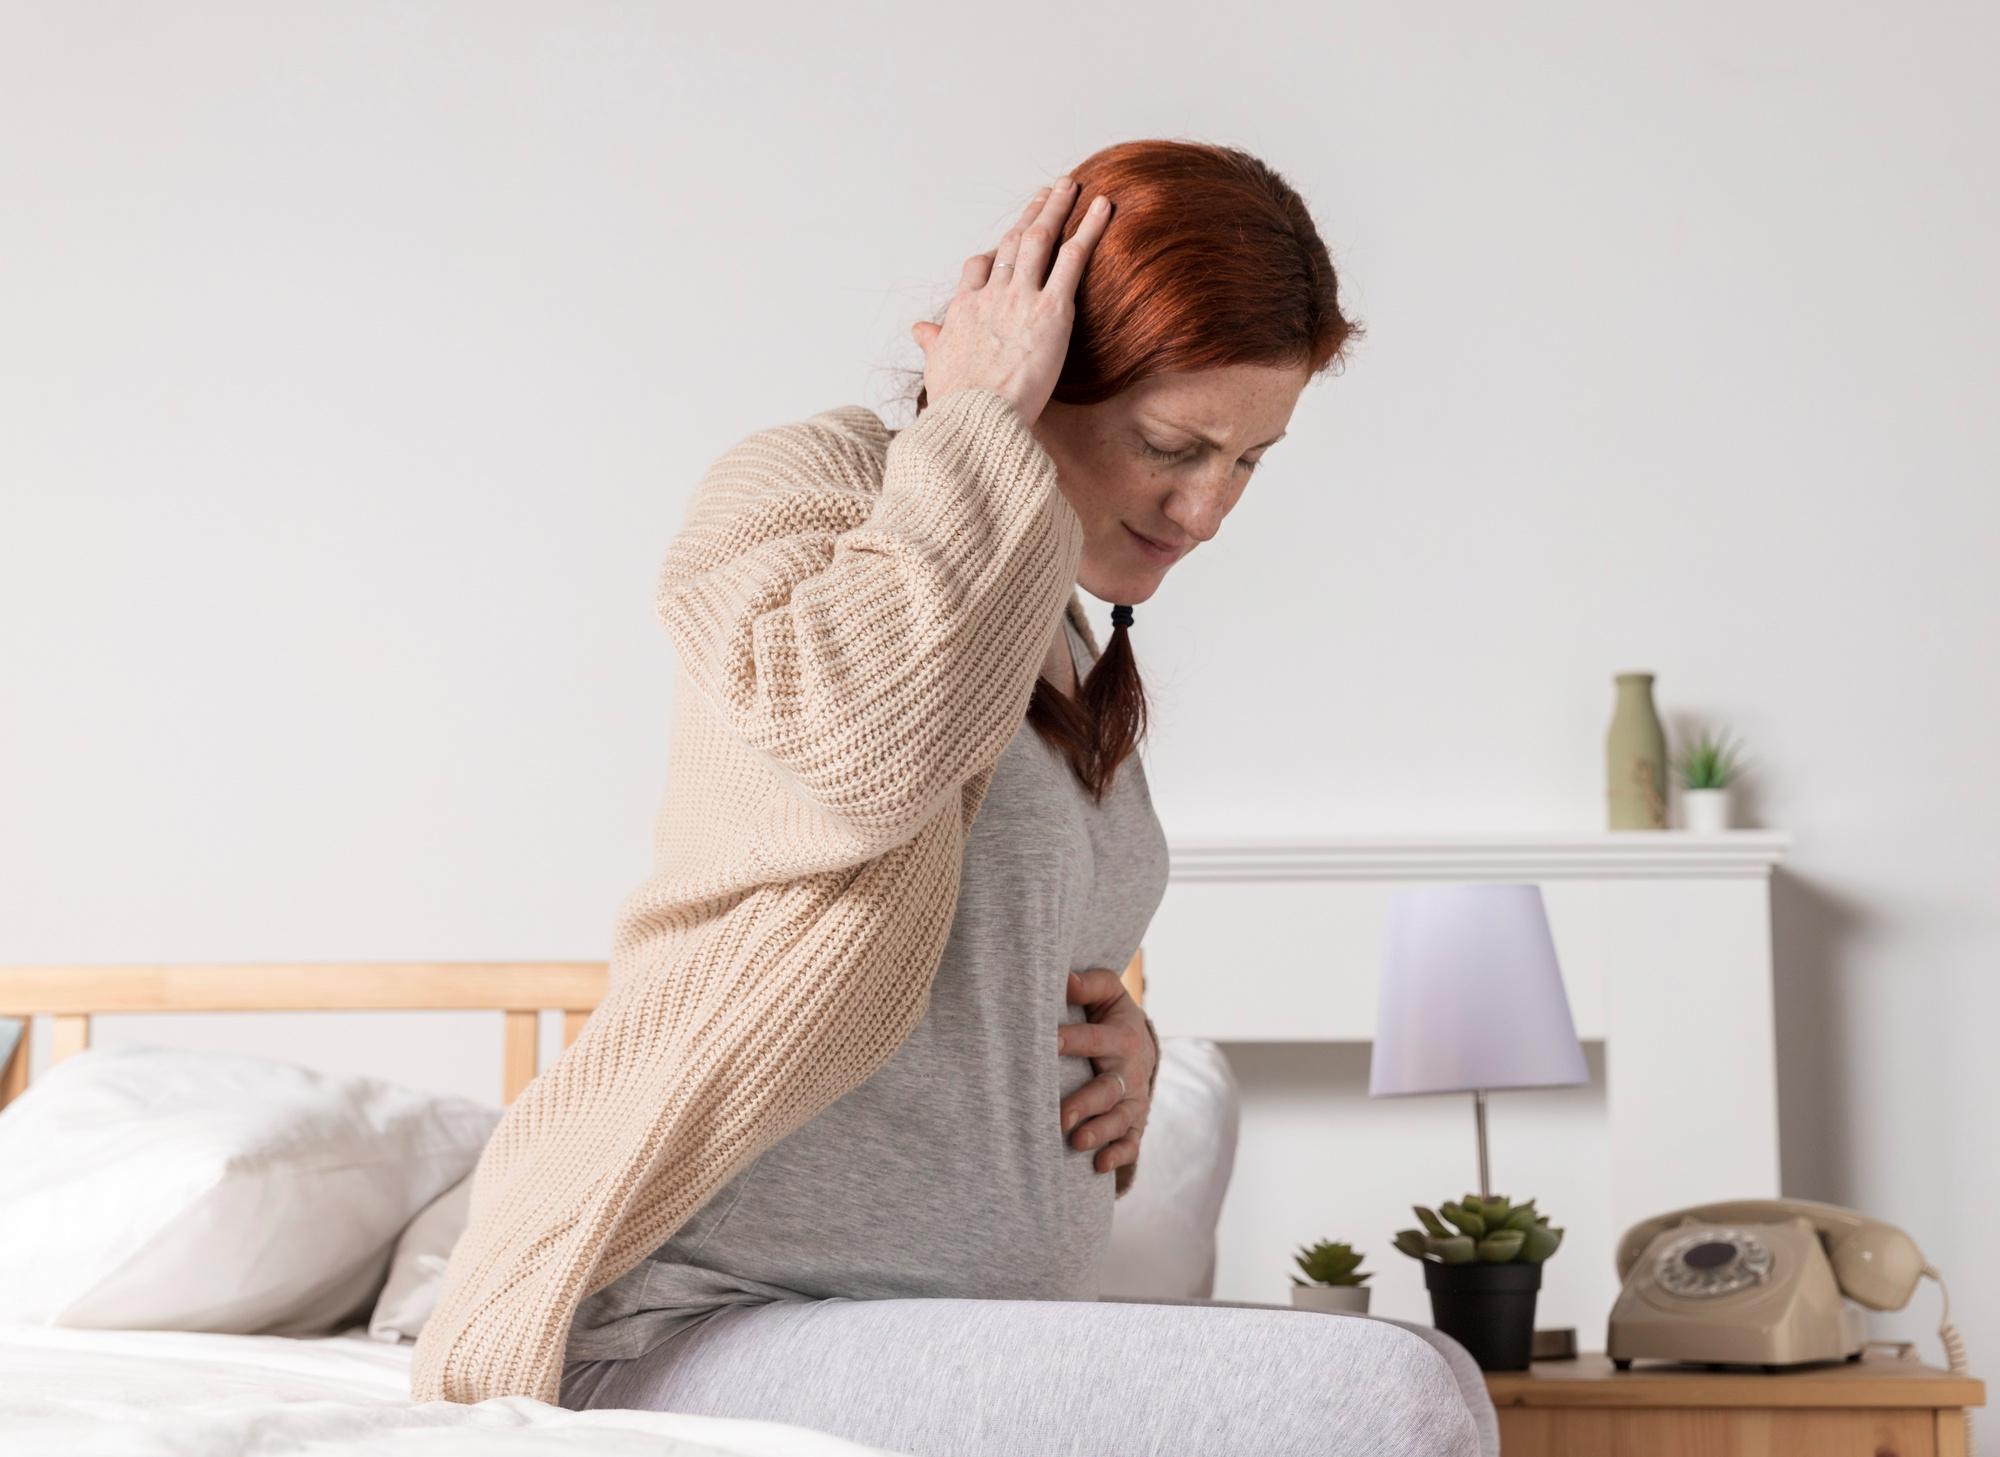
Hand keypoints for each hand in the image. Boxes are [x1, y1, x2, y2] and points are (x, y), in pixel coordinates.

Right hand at [910, 176, 1114, 427]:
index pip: (978, 268)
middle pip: (1011, 242)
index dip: (994, 251)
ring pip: (1040, 239)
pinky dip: (1089, 228)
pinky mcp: (1052, 309)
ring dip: (1057, 207)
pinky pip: (1073, 258)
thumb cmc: (956, 403)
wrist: (975, 417)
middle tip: (1047, 194)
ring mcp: (1021, 298)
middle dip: (1031, 215)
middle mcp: (992, 294)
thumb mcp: (937, 368)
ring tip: (1071, 186)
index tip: (1007, 240)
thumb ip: (932, 343)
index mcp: (964, 309)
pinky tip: (1103, 206)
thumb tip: (920, 329)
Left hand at [1056, 967, 1155, 1176]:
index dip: (1073, 1041)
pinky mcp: (1134, 1123)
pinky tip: (1099, 1165)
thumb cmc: (1112, 1016)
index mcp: (1121, 1038)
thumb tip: (1064, 979)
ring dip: (1099, 1132)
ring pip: (1119, 1120)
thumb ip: (1088, 984)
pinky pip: (1131, 1143)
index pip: (1095, 1039)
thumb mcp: (1107, 993)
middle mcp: (1130, 1072)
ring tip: (1076, 1141)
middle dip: (1086, 1104)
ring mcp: (1133, 1101)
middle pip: (1109, 1090)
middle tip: (1061, 1116)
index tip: (1048, 1044)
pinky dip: (1118, 1155)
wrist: (1143, 1045)